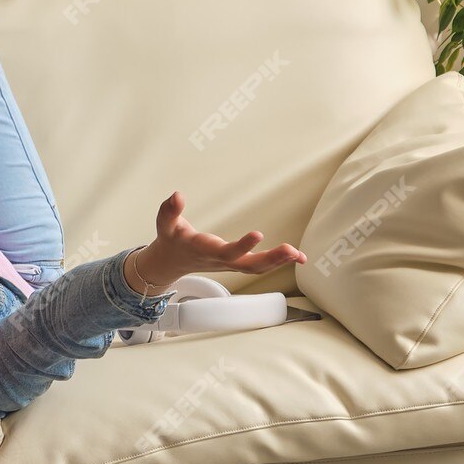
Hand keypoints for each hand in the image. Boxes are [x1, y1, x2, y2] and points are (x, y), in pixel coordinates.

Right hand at [130, 191, 305, 293]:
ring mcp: (230, 264)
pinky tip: (297, 257)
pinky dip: (279, 263)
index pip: (226, 251)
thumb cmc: (171, 240)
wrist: (171, 263)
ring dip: (279, 262)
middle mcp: (220, 260)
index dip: (242, 245)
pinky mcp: (236, 263)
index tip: (258, 234)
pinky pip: (260, 266)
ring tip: (299, 255)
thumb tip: (177, 195)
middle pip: (248, 266)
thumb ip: (169, 210)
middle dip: (270, 259)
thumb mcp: (164, 225)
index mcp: (205, 250)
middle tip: (291, 251)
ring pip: (256, 268)